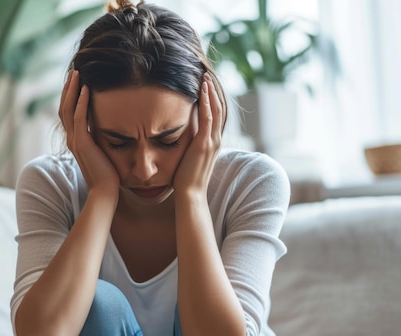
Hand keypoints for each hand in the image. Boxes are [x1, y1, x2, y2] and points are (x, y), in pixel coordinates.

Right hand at [59, 70, 119, 194]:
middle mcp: (72, 139)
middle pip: (64, 107)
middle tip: (74, 71)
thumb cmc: (108, 174)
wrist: (106, 191)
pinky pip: (80, 118)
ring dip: (72, 90)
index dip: (70, 96)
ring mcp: (75, 141)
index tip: (76, 80)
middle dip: (68, 88)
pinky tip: (87, 89)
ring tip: (77, 74)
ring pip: (68, 109)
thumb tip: (110, 126)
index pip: (68, 112)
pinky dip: (82, 102)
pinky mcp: (83, 143)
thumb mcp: (104, 151)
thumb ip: (102, 138)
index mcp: (76, 140)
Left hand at [173, 74, 222, 195]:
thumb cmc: (186, 180)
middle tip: (206, 76)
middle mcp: (216, 140)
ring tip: (204, 79)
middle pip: (218, 109)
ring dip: (210, 93)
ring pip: (215, 110)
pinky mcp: (204, 143)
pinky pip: (207, 118)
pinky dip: (206, 103)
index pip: (215, 117)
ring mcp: (212, 142)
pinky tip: (202, 91)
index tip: (205, 87)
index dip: (212, 101)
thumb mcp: (190, 160)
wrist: (190, 194)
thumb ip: (190, 149)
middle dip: (213, 92)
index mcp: (213, 143)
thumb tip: (181, 142)